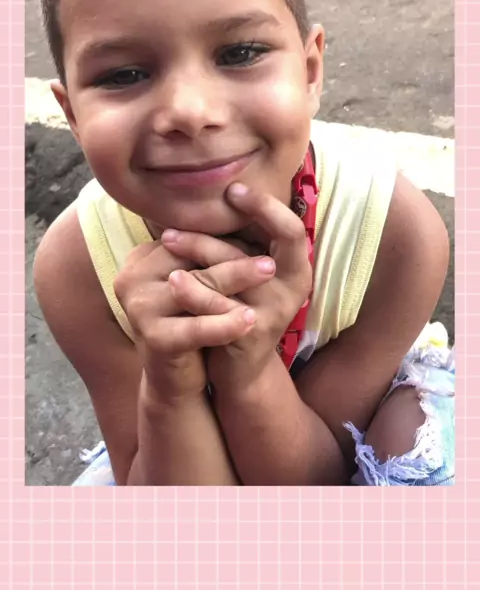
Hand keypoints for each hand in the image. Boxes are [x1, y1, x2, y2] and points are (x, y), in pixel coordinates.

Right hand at [113, 238, 268, 401]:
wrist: (173, 381)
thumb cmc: (191, 322)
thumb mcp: (197, 283)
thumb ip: (207, 253)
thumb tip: (247, 209)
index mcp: (140, 258)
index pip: (188, 238)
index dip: (225, 236)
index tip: (260, 227)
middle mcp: (130, 277)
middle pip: (193, 260)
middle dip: (235, 256)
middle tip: (271, 251)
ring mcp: (138, 306)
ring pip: (198, 288)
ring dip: (237, 280)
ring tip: (270, 274)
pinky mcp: (151, 338)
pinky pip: (195, 328)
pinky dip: (224, 324)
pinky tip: (251, 321)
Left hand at [161, 183, 311, 389]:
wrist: (239, 368)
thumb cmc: (240, 305)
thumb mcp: (248, 271)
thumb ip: (244, 240)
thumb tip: (220, 189)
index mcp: (296, 266)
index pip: (291, 227)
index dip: (265, 206)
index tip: (232, 189)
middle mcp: (294, 286)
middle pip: (272, 242)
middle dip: (241, 216)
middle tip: (198, 206)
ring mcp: (276, 310)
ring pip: (236, 270)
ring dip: (200, 249)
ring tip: (168, 238)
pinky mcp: (251, 333)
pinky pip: (219, 307)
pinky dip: (194, 292)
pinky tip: (172, 281)